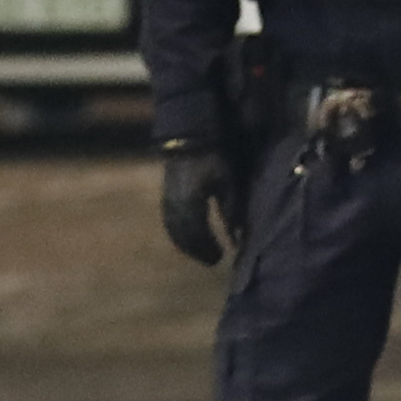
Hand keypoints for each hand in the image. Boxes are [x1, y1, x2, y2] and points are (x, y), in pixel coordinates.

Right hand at [159, 143, 236, 267]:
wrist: (188, 140)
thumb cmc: (212, 159)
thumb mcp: (227, 184)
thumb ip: (231, 211)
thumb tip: (235, 237)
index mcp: (190, 204)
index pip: (198, 235)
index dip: (208, 249)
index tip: (221, 257)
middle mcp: (174, 207)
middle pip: (184, 238)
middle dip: (198, 251)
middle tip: (213, 261)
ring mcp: (167, 202)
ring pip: (175, 232)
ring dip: (188, 246)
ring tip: (201, 253)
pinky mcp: (165, 198)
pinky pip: (170, 224)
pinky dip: (180, 235)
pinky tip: (188, 238)